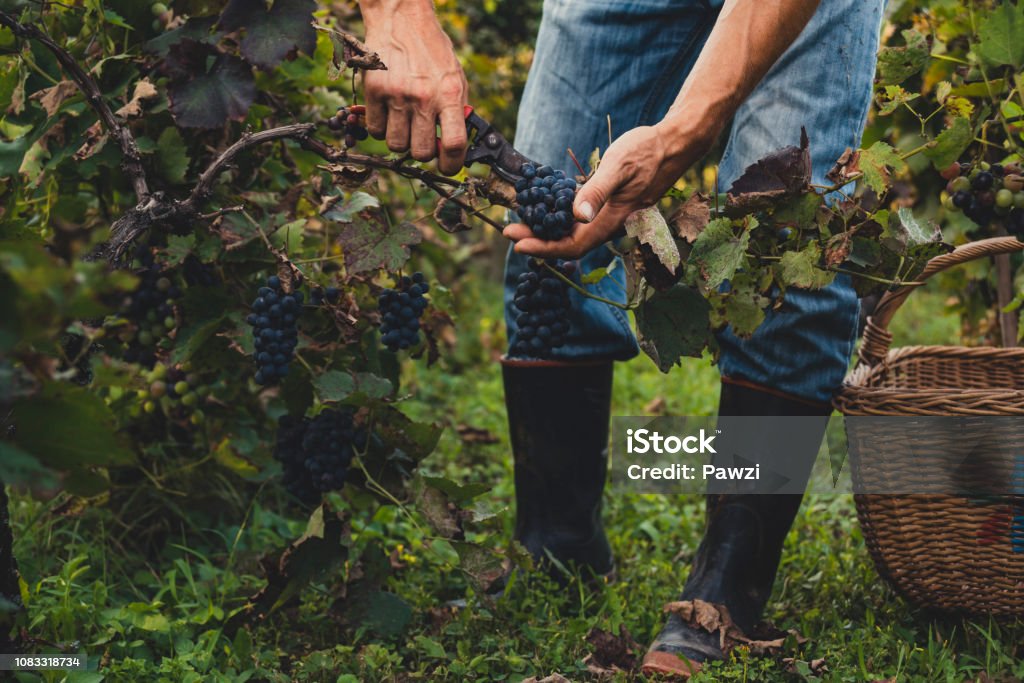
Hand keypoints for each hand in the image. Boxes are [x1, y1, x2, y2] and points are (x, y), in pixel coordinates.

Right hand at [363, 9, 467, 174]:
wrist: (401, 18)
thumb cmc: (432, 51)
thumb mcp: (455, 77)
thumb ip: (457, 111)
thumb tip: (456, 148)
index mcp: (450, 94)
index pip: (455, 145)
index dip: (452, 164)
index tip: (447, 167)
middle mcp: (424, 97)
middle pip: (421, 152)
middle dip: (423, 152)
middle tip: (422, 139)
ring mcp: (397, 95)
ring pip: (396, 145)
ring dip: (400, 140)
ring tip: (404, 121)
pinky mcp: (374, 91)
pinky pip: (376, 130)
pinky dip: (381, 128)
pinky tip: (388, 112)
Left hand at [503, 124, 706, 258]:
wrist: (671, 145)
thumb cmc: (647, 152)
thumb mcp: (620, 166)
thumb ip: (598, 191)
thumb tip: (577, 216)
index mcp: (611, 220)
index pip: (572, 246)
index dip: (544, 248)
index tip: (517, 243)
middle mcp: (608, 224)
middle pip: (569, 244)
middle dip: (538, 241)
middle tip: (509, 231)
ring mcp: (608, 216)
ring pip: (574, 234)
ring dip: (547, 231)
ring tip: (520, 221)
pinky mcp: (607, 205)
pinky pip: (580, 220)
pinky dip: (559, 218)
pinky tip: (544, 208)